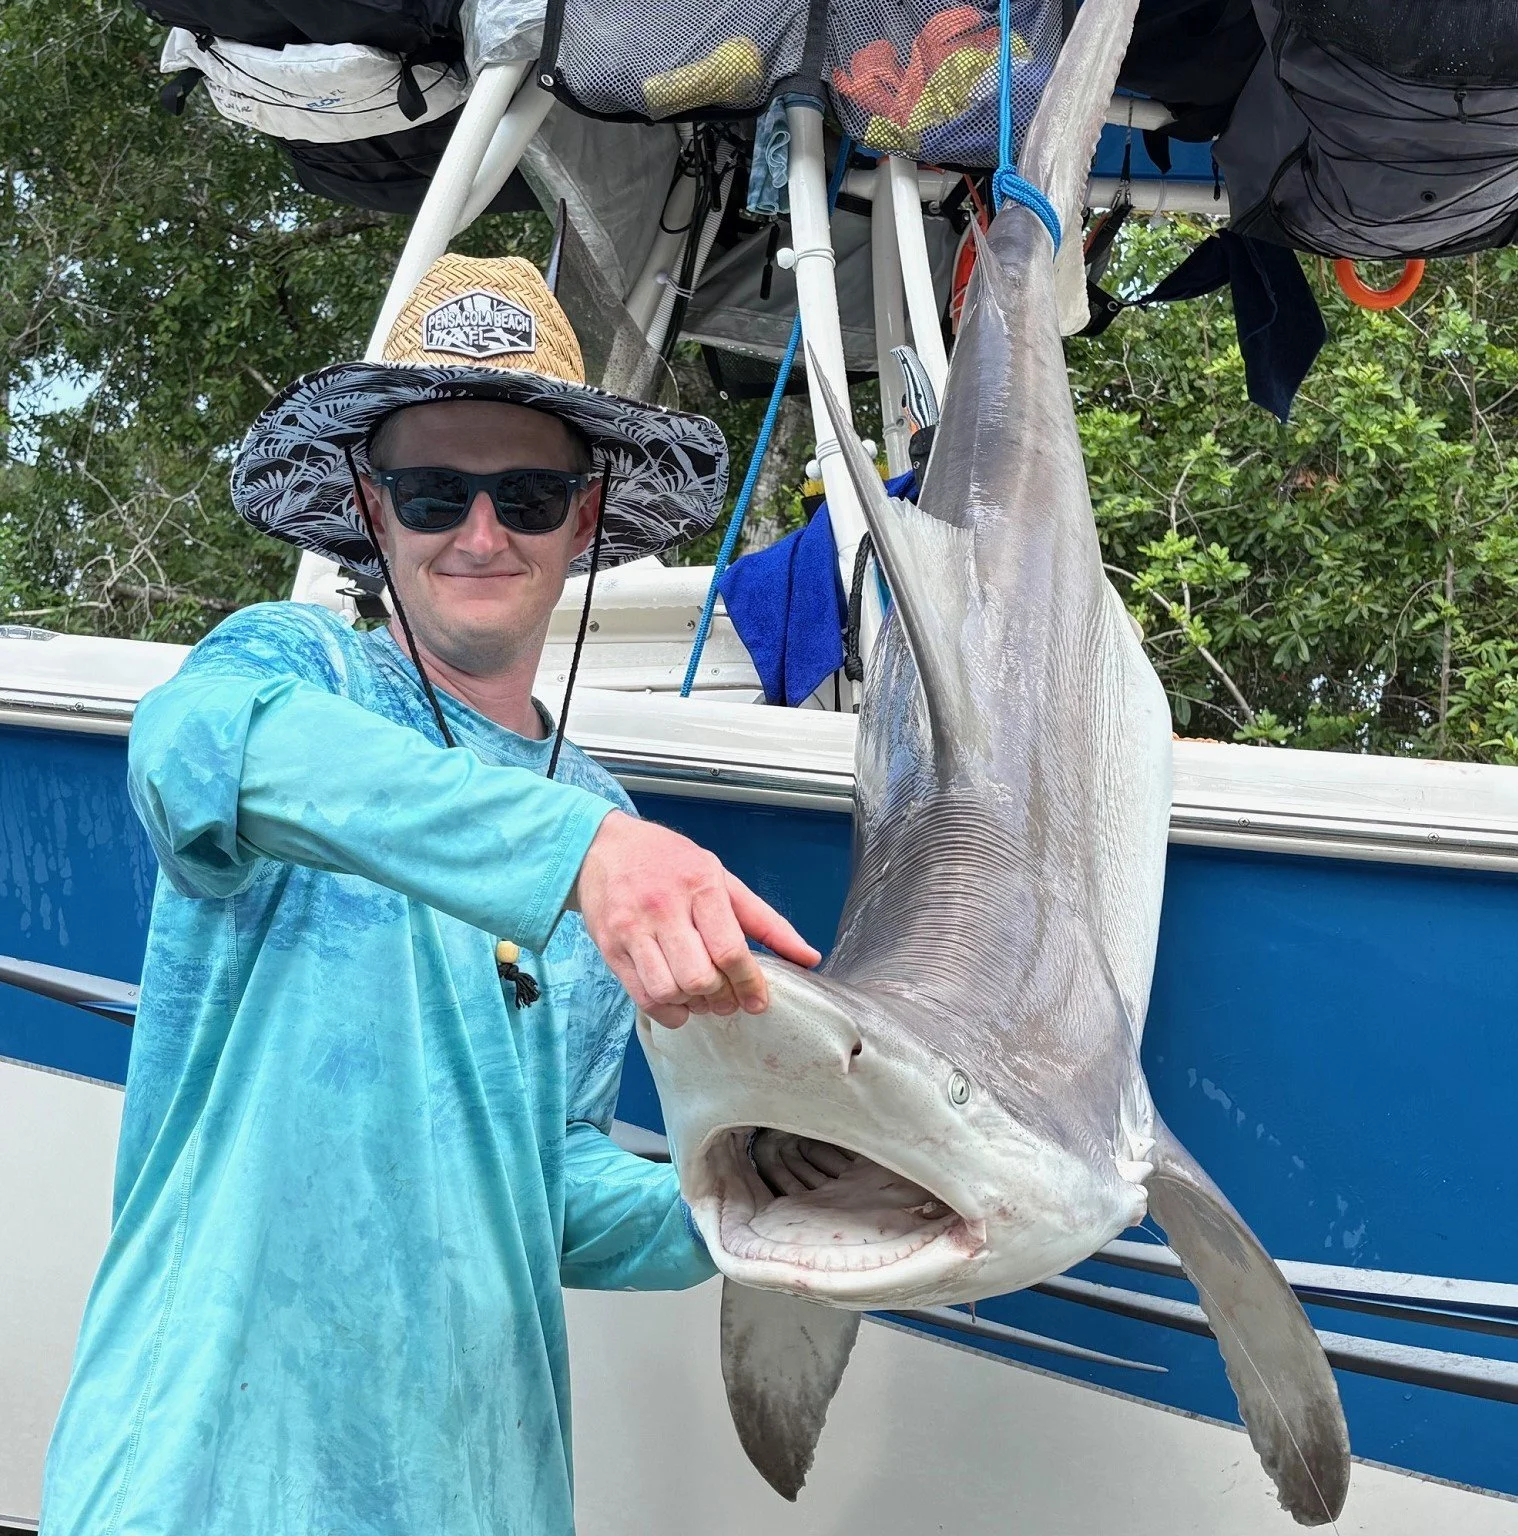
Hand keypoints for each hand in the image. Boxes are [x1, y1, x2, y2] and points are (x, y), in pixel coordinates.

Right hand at [571, 810, 820, 1027]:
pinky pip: (641, 997)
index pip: (730, 950)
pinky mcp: (610, 948)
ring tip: (701, 997)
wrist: (604, 847)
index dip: (749, 984)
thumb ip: (765, 921)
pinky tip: (678, 1002)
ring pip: (669, 991)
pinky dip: (667, 1012)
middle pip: (699, 977)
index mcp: (700, 886)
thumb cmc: (670, 862)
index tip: (758, 1001)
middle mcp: (664, 908)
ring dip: (692, 1005)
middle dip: (720, 997)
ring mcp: (632, 930)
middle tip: (727, 998)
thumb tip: (808, 957)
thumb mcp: (722, 878)